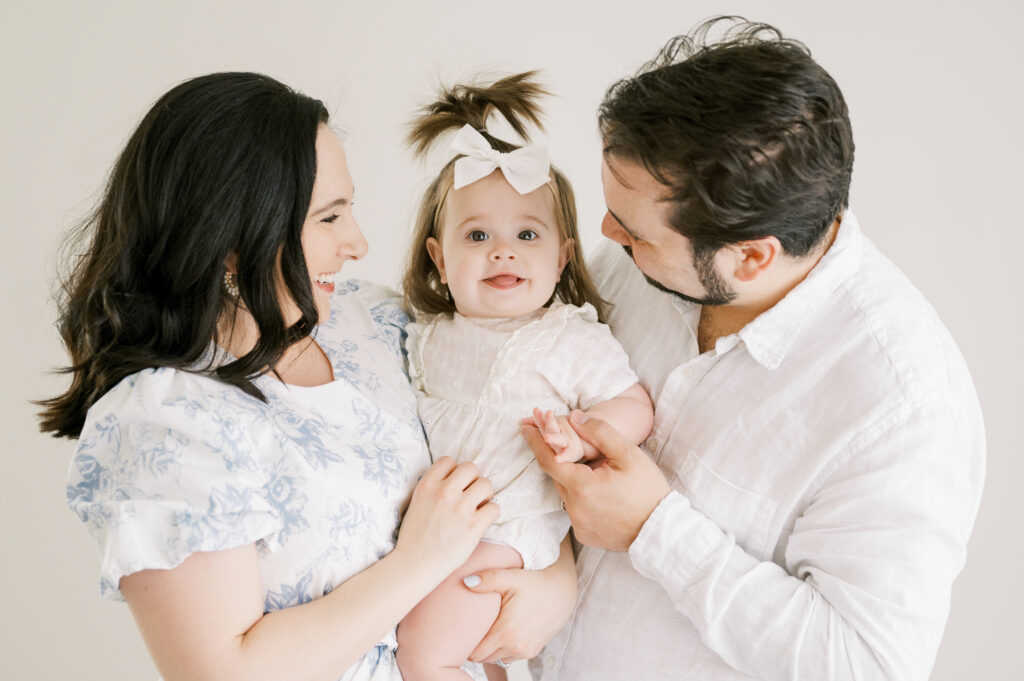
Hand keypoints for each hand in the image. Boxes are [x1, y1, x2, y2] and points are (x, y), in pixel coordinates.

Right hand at [394, 457, 498, 579]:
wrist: (415, 564)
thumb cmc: (415, 536)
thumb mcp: (417, 502)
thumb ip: (434, 487)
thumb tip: (455, 477)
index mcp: (427, 485)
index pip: (449, 460)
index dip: (454, 472)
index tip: (454, 485)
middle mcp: (444, 492)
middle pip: (471, 468)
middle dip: (472, 480)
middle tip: (469, 496)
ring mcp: (460, 509)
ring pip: (486, 484)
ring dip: (485, 495)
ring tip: (477, 507)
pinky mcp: (473, 526)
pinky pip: (494, 508)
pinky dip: (491, 514)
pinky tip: (481, 521)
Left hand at [464, 538, 577, 663]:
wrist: (563, 590)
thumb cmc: (536, 581)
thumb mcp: (511, 576)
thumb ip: (487, 579)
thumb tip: (465, 581)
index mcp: (507, 632)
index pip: (476, 653)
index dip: (467, 643)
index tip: (465, 630)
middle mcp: (517, 646)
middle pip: (484, 658)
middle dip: (477, 645)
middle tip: (474, 628)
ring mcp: (526, 651)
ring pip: (497, 658)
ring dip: (491, 648)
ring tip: (489, 628)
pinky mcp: (533, 651)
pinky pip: (510, 657)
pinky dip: (504, 648)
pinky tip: (504, 631)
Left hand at [525, 411, 670, 550]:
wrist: (661, 531)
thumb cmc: (648, 490)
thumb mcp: (628, 454)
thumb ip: (599, 432)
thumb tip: (574, 417)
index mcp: (582, 486)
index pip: (548, 460)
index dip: (535, 441)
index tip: (525, 427)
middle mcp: (574, 508)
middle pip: (558, 476)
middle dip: (560, 459)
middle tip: (568, 445)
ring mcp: (578, 525)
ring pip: (567, 494)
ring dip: (574, 480)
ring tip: (597, 473)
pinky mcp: (584, 536)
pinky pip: (576, 510)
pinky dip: (582, 499)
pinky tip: (601, 495)